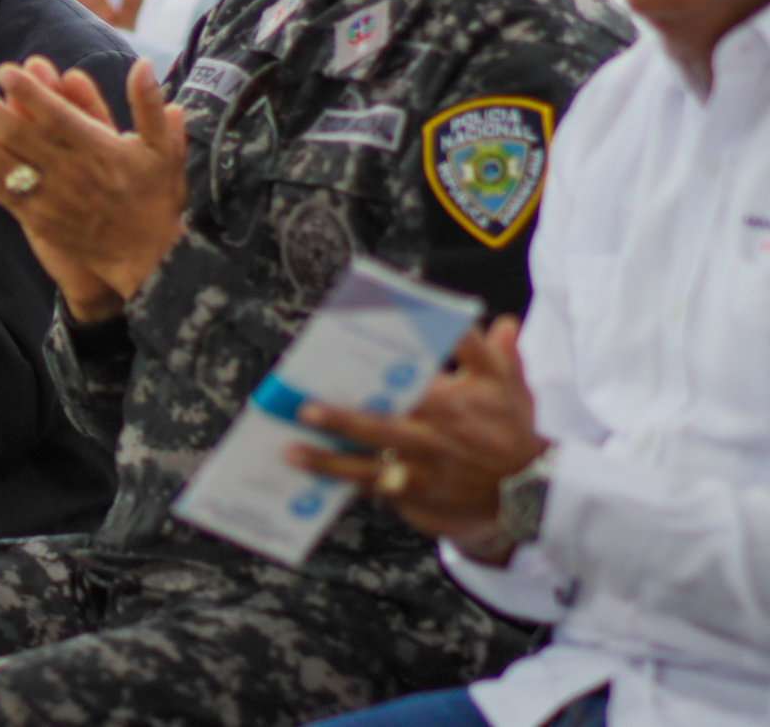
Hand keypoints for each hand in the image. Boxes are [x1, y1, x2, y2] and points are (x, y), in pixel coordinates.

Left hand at [0, 56, 185, 320]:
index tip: (4, 70)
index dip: (28, 92)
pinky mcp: (35, 218)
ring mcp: (49, 197)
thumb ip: (150, 105)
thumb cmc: (155, 197)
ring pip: (2, 161)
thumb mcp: (164, 148)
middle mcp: (69, 171)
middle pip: (18, 134)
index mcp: (98, 149)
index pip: (55, 115)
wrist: (147, 258)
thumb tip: (143, 63)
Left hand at [289, 318, 548, 563]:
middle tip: (304, 410)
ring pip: (367, 469)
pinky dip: (345, 486)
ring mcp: (420, 475)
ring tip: (292, 452)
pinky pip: (374, 492)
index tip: (343, 361)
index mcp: (448, 406)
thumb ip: (487, 350)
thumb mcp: (506, 385)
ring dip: (328, 462)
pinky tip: (312, 480)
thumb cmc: (510, 431)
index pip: (408, 386)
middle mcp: (430, 442)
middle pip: (378, 430)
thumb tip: (496, 320)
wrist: (530, 494)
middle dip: (340, 421)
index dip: (377, 377)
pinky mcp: (414, 501)